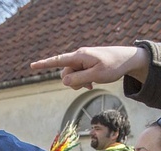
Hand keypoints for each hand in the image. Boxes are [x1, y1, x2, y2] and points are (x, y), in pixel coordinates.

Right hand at [30, 46, 149, 89]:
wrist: (129, 59)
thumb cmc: (114, 66)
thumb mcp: (96, 75)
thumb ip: (78, 79)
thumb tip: (64, 81)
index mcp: (80, 56)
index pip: (57, 61)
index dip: (44, 64)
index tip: (32, 66)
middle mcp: (79, 56)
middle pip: (65, 73)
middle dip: (72, 82)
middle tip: (88, 85)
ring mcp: (82, 60)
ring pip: (72, 75)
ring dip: (78, 82)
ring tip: (92, 83)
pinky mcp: (87, 63)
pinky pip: (78, 74)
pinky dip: (82, 80)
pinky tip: (92, 83)